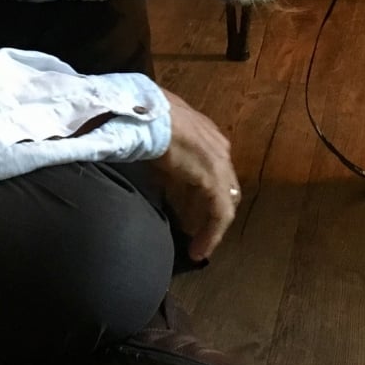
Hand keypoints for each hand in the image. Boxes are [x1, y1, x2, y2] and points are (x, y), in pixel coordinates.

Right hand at [155, 88, 240, 260]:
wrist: (144, 114)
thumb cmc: (141, 120)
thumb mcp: (154, 140)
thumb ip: (161, 157)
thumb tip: (154, 173)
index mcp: (204, 133)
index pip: (211, 167)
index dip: (201, 191)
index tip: (187, 210)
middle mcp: (217, 147)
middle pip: (222, 186)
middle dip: (208, 210)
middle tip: (193, 230)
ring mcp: (219, 163)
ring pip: (223, 203)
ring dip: (210, 227)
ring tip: (198, 248)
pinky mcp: (214, 180)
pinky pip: (219, 214)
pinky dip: (211, 234)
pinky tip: (199, 250)